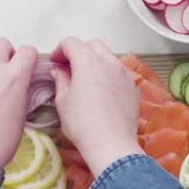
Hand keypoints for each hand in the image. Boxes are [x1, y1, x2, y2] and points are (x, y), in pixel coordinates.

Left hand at [0, 38, 37, 165]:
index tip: (28, 68)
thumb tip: (19, 85)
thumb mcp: (22, 113)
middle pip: (1, 44)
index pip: (27, 51)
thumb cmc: (1, 141)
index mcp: (15, 76)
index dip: (30, 59)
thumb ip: (21, 91)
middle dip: (7, 54)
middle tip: (8, 72)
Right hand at [50, 37, 143, 175]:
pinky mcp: (133, 88)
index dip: (60, 50)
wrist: (112, 145)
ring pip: (109, 58)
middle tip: (69, 68)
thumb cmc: (83, 124)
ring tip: (87, 80)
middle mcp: (109, 63)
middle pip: (93, 45)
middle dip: (79, 51)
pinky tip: (103, 93)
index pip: (71, 43)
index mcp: (88, 62)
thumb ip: (60, 80)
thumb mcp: (63, 101)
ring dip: (96, 62)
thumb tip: (59, 71)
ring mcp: (124, 75)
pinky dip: (109, 76)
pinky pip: (120, 74)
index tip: (55, 62)